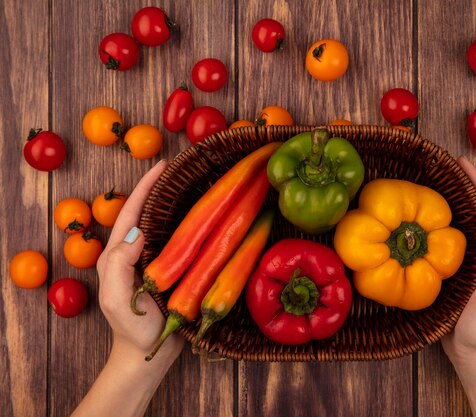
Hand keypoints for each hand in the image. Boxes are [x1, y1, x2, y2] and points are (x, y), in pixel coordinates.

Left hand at [73, 161, 183, 416]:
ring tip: (193, 183)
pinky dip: (187, 223)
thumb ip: (118, 264)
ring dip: (175, 202)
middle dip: (160, 188)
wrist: (149, 353)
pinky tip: (202, 216)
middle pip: (146, 212)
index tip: (163, 166)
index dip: (146, 187)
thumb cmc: (132, 329)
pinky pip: (178, 240)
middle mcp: (135, 251)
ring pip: (163, 223)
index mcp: (119, 254)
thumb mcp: (116, 298)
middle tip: (182, 168)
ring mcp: (153, 260)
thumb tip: (137, 231)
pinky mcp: (171, 269)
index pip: (132, 212)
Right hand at [442, 156, 475, 365]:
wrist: (474, 356)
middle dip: (465, 187)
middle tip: (443, 167)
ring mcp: (473, 262)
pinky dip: (438, 226)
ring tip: (431, 185)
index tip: (463, 164)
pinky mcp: (455, 272)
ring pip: (463, 224)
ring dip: (451, 203)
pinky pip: (447, 241)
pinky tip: (422, 221)